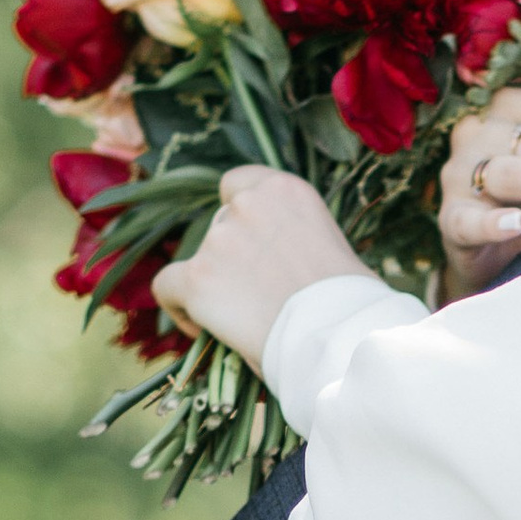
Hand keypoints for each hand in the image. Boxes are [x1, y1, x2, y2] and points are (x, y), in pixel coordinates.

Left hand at [152, 166, 361, 372]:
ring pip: (202, 260)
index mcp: (286, 190)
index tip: (250, 241)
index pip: (239, 184)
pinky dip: (177, 306)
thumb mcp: (334, 247)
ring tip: (242, 321)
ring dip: (216, 284)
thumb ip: (300, 239)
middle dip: (234, 256)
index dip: (238, 212)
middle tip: (256, 295)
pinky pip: (168, 286)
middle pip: (221, 225)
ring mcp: (218, 240)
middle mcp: (247, 204)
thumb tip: (288, 261)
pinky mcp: (198, 278)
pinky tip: (197, 326)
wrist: (338, 335)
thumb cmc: (353, 304)